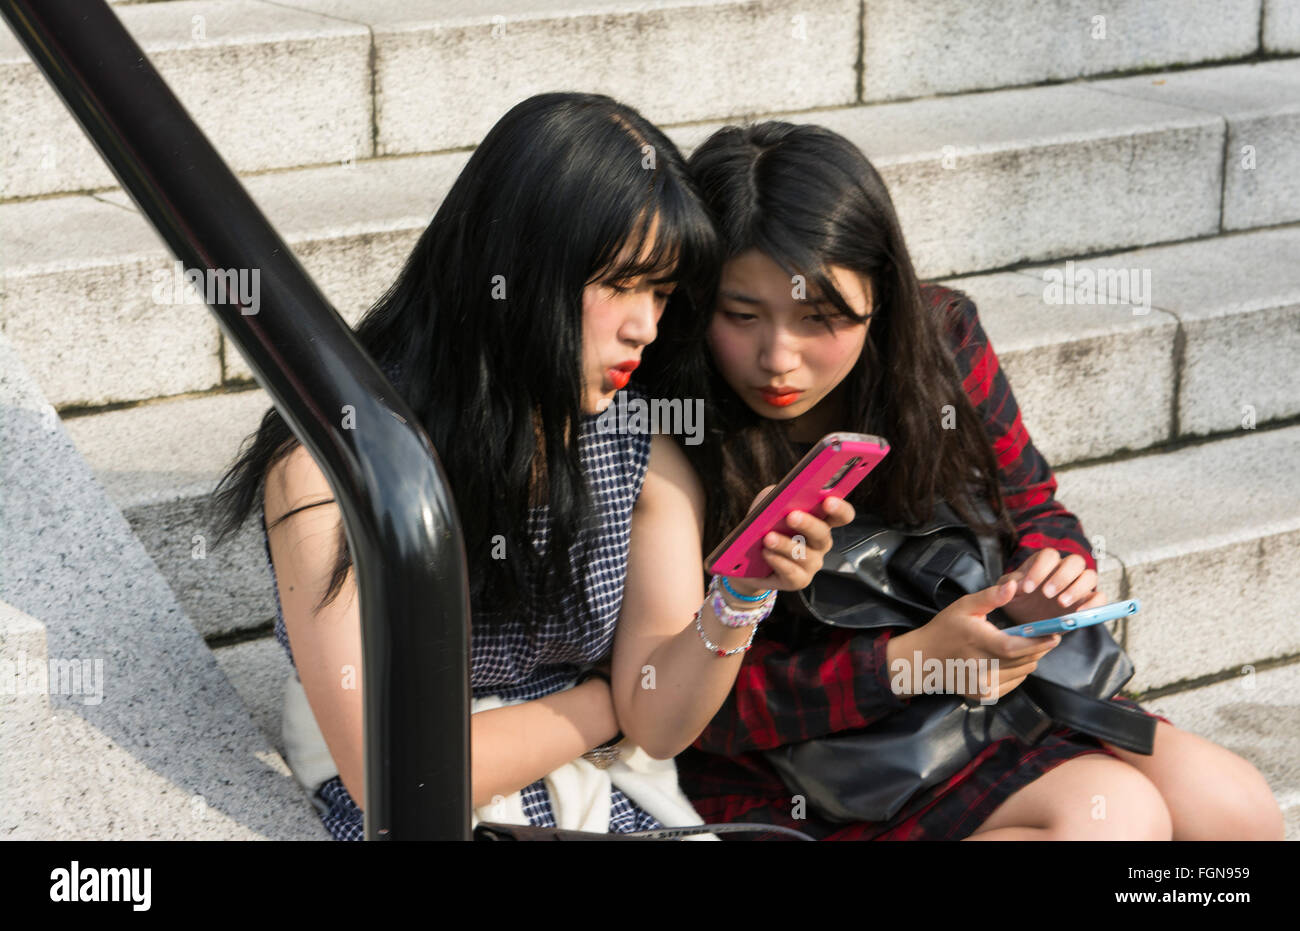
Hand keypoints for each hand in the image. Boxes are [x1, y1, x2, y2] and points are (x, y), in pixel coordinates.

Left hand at [722, 489, 855, 596]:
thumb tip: (783, 497)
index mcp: (820, 521)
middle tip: (792, 516)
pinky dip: (779, 562)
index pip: (841, 515)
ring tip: (768, 538)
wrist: (745, 558)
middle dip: (809, 525)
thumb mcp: (769, 504)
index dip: (839, 509)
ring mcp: (811, 564)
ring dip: (785, 545)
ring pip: (805, 555)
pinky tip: (767, 553)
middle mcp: (820, 544)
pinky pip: (792, 573)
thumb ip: (779, 497)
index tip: (828, 501)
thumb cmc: (762, 525)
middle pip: (823, 535)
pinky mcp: (798, 580)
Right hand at [890, 577, 1061, 701]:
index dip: (1038, 642)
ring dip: (1029, 658)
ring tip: (1021, 645)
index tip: (1056, 634)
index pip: (1014, 647)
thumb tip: (1014, 585)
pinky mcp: (986, 695)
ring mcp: (983, 685)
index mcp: (977, 642)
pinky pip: (1016, 682)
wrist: (924, 660)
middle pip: (1024, 660)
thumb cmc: (945, 629)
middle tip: (1043, 634)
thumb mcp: (964, 606)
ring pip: (1024, 671)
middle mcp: (981, 668)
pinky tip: (1007, 659)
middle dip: (1039, 647)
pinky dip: (1018, 670)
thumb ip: (991, 596)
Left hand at [994, 549, 1101, 623]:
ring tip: (1061, 604)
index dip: (1040, 569)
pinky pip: (1100, 597)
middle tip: (1048, 595)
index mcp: (1044, 563)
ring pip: (1090, 576)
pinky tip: (1078, 613)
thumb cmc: (1017, 602)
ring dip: (1077, 589)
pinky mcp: (1088, 603)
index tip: (1028, 589)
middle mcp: (1064, 571)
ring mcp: (1078, 586)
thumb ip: (1005, 587)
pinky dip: (1094, 603)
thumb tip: (1013, 584)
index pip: (1049, 555)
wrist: (1027, 622)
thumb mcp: (1004, 594)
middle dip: (1062, 577)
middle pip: (1074, 561)